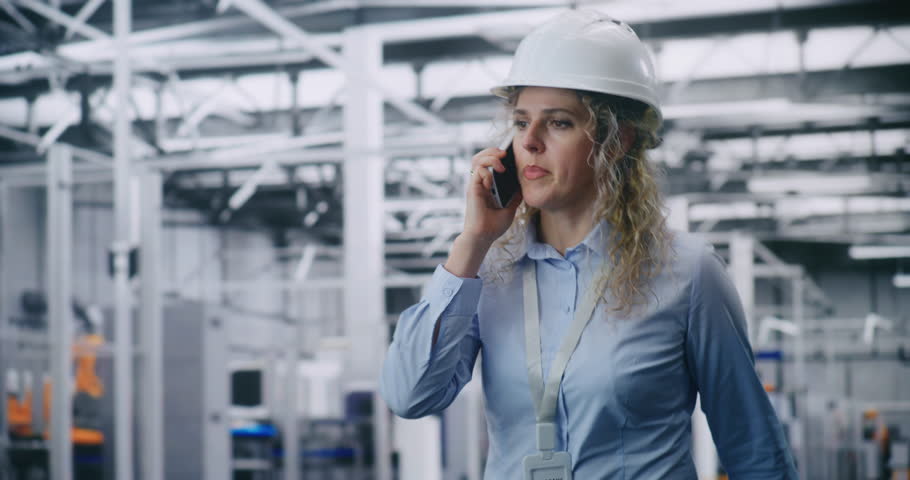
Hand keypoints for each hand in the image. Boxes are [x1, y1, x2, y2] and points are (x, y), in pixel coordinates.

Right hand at [443, 147, 522, 278]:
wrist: (484, 237)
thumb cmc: (493, 226)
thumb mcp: (510, 209)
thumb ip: (514, 197)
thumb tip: (523, 188)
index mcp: (486, 186)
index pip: (487, 163)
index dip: (495, 155)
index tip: (508, 156)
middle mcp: (479, 183)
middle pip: (479, 157)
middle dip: (491, 151)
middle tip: (504, 154)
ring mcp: (475, 185)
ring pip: (476, 160)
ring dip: (489, 157)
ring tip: (500, 162)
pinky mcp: (473, 189)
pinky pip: (478, 172)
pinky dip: (487, 172)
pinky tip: (493, 181)